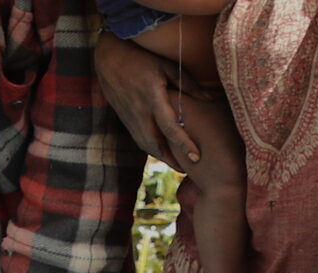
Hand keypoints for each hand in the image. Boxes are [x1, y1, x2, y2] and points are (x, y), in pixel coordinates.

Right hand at [94, 33, 205, 165]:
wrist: (109, 57)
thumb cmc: (142, 58)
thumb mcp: (167, 66)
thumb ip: (188, 84)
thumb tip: (209, 100)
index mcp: (152, 97)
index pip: (170, 127)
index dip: (183, 144)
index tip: (196, 158)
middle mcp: (139, 111)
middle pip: (156, 144)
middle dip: (171, 161)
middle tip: (187, 171)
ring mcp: (130, 117)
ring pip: (145, 145)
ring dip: (161, 157)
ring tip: (177, 166)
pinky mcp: (124, 118)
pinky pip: (138, 139)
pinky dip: (151, 148)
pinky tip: (161, 152)